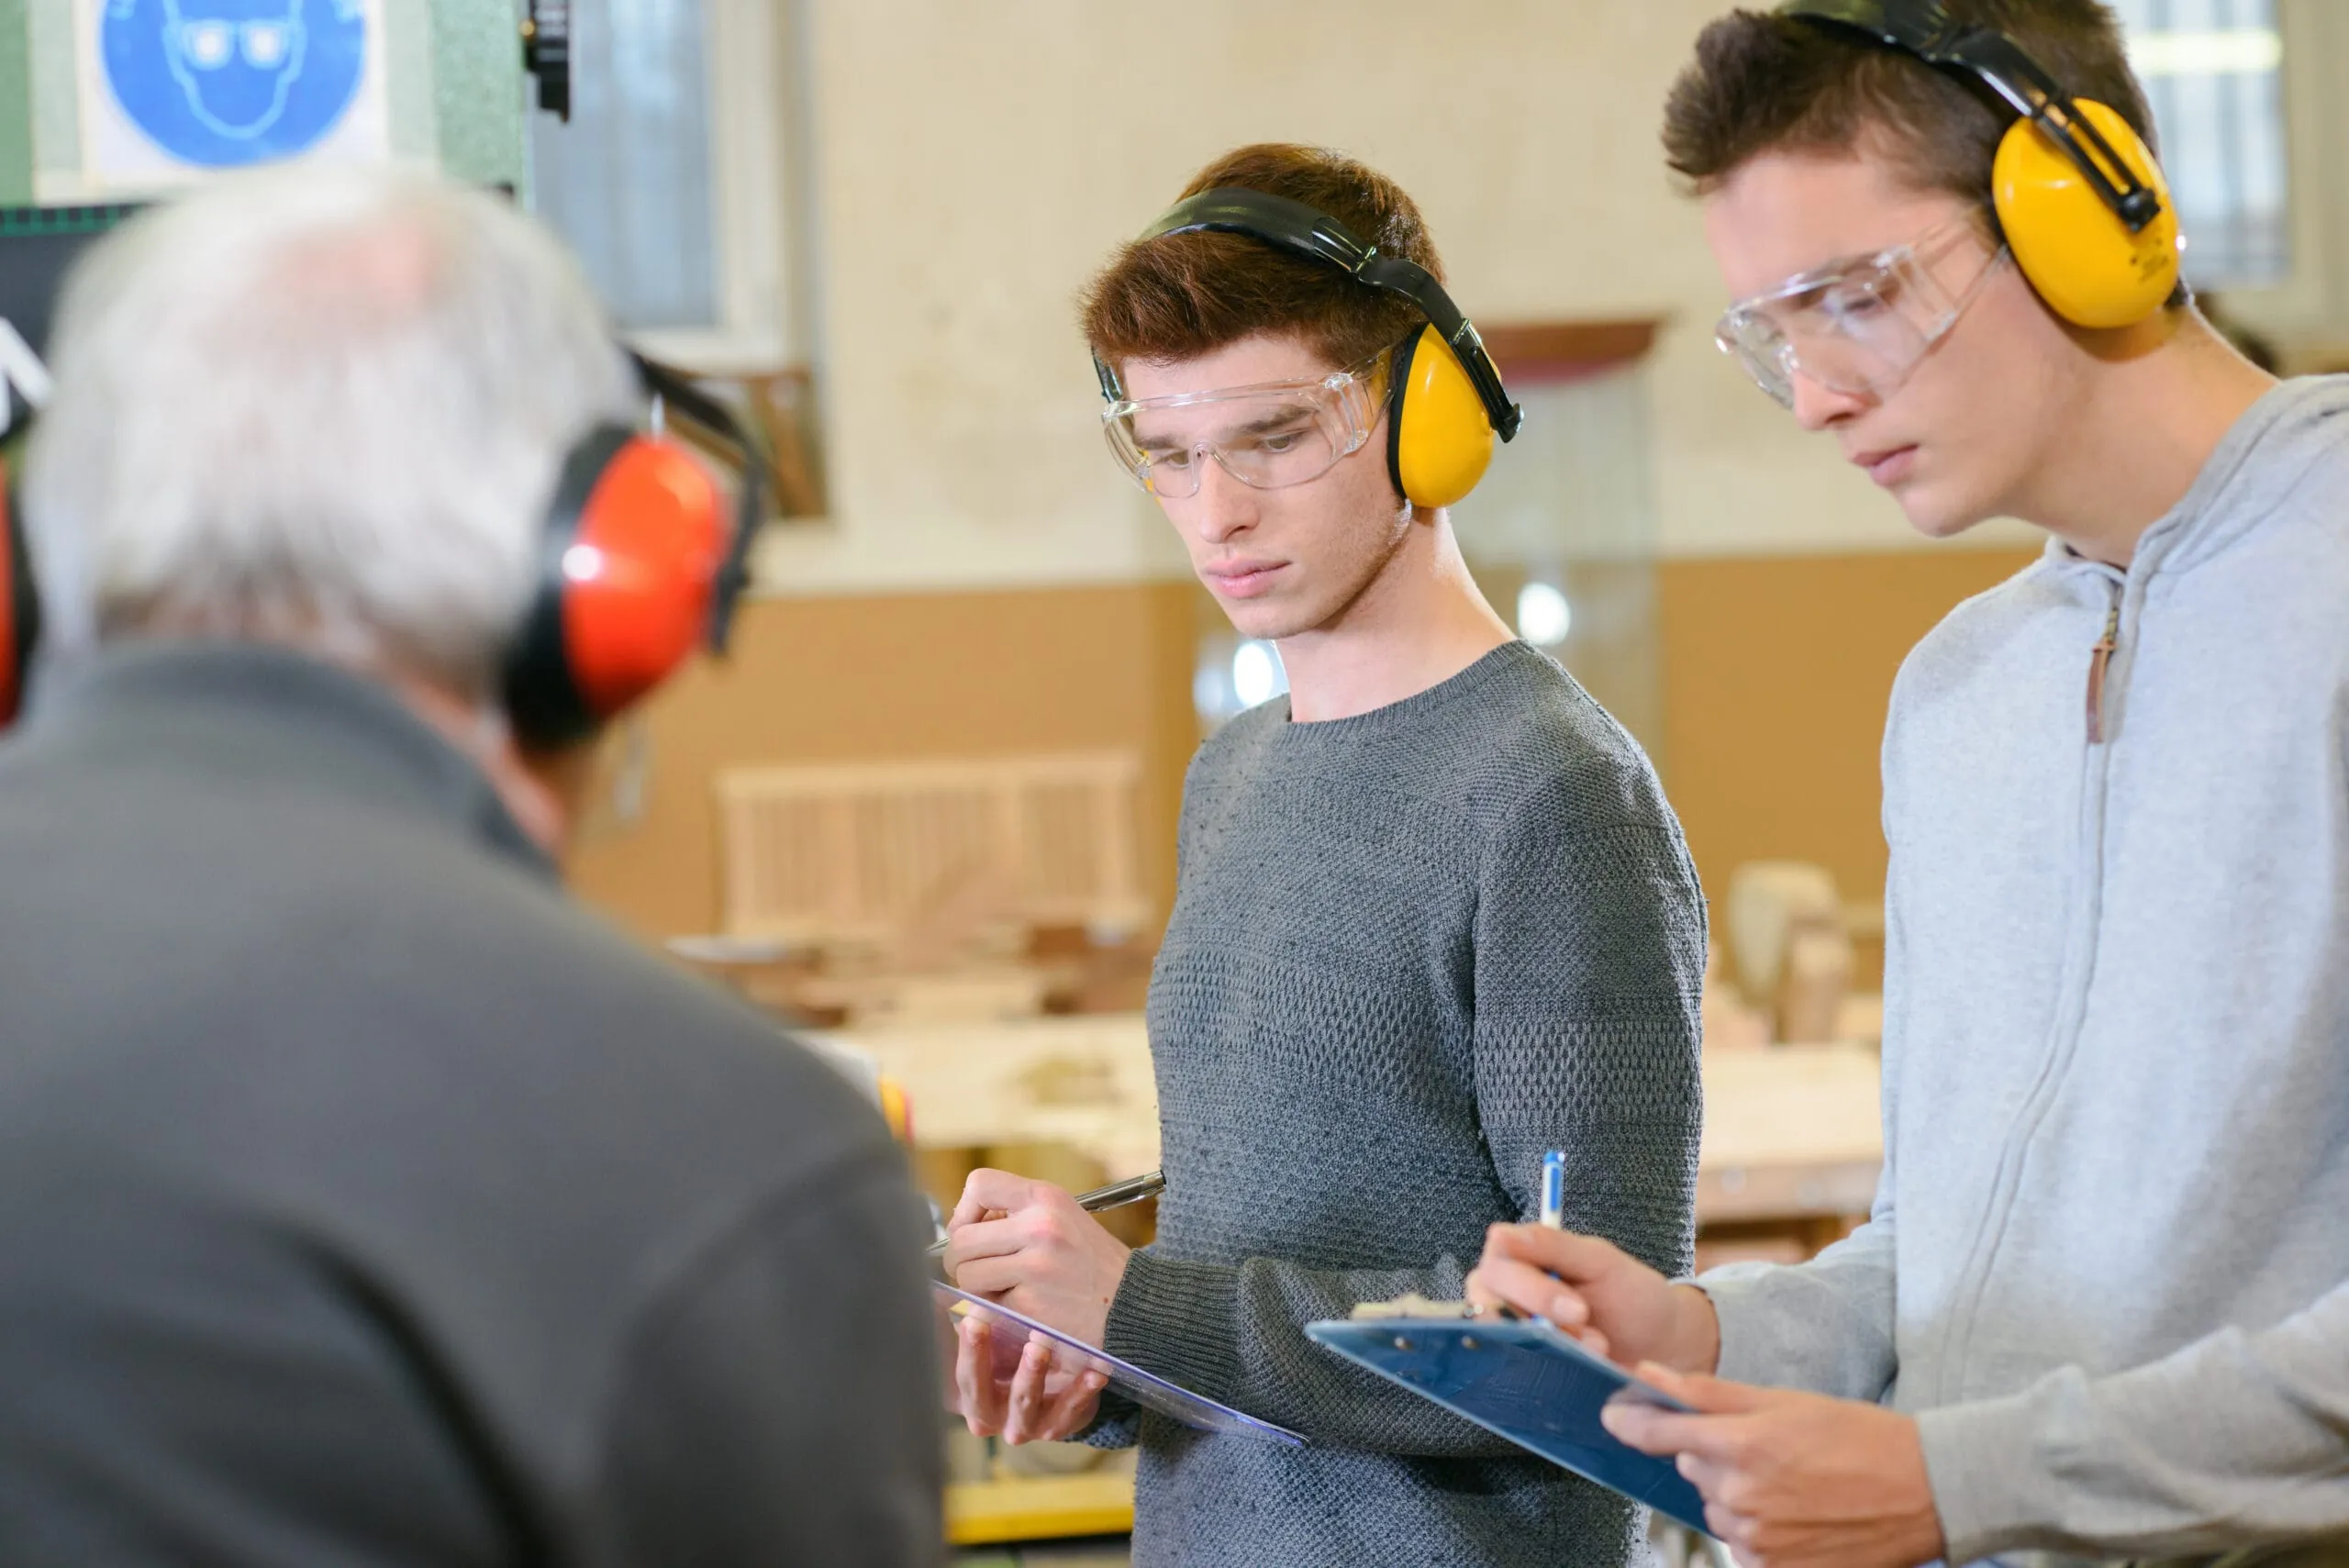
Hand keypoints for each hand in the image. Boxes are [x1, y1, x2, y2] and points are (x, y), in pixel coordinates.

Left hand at [943, 1169, 1131, 1347]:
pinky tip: (1023, 1307)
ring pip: (967, 1274)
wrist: (1133, 1305)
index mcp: (1046, 1197)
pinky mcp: (1030, 1303)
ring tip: (1003, 1289)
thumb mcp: (1064, 1218)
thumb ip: (1019, 1214)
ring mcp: (1035, 1265)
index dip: (965, 1210)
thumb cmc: (1094, 1263)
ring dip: (976, 1287)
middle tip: (978, 1270)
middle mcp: (1039, 1225)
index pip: (979, 1184)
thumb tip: (963, 1225)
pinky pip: (987, 1304)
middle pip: (961, 1238)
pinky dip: (998, 1309)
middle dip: (961, 1259)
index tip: (973, 1229)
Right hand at [951, 1314, 1107, 1444]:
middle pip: (982, 1394)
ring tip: (1039, 1347)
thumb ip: (982, 1334)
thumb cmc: (1012, 1365)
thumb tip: (971, 1299)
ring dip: (1031, 1373)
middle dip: (983, 1360)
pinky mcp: (1059, 1427)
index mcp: (972, 1400)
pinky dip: (1083, 1390)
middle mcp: (993, 1418)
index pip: (964, 1376)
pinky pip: (1072, 1408)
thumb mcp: (994, 1353)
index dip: (966, 1349)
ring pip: (1026, 1402)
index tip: (971, 1318)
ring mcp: (1026, 1426)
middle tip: (987, 1326)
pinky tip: (1095, 1372)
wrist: (1051, 1400)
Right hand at [1467, 1225, 1720, 1372]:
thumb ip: (1551, 1245)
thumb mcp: (1599, 1262)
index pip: (1498, 1264)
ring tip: (1596, 1349)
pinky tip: (1579, 1365)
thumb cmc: (1628, 1294)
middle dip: (1543, 1322)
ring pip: (1502, 1339)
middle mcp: (1503, 1290)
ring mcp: (1509, 1328)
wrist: (1654, 1343)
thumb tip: (1498, 1234)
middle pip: (1489, 1303)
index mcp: (1518, 1255)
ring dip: (1551, 1347)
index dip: (1532, 1289)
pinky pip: (1513, 1365)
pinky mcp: (1519, 1360)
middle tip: (1593, 1338)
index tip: (1579, 1310)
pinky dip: (1547, 1366)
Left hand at [1602, 1366, 1945, 1567]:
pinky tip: (1796, 1513)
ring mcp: (1757, 1541)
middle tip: (1768, 1447)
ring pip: (1716, 1507)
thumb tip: (1647, 1377)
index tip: (1614, 1415)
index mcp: (1742, 1444)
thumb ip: (1708, 1392)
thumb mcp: (1783, 1399)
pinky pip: (1742, 1544)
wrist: (1926, 1492)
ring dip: (1737, 1493)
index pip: (1657, 1435)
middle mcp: (1742, 1497)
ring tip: (1791, 1482)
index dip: (1630, 1422)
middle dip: (1715, 1454)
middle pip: (1693, 1469)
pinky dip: (1758, 1529)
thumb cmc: (1861, 1438)